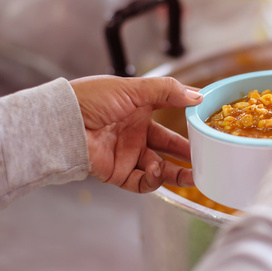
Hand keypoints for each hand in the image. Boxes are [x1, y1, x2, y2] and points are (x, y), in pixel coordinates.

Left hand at [70, 75, 201, 192]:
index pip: (169, 118)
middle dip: (188, 154)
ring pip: (159, 168)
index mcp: (138, 110)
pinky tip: (158, 170)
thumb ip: (167, 91)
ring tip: (194, 176)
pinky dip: (154, 180)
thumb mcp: (134, 89)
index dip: (187, 123)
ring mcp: (127, 154)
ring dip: (177, 173)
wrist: (63, 122)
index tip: (206, 126)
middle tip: (208, 158)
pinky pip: (142, 182)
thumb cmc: (91, 99)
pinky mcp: (118, 172)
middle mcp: (134, 133)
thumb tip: (197, 97)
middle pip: (168, 147)